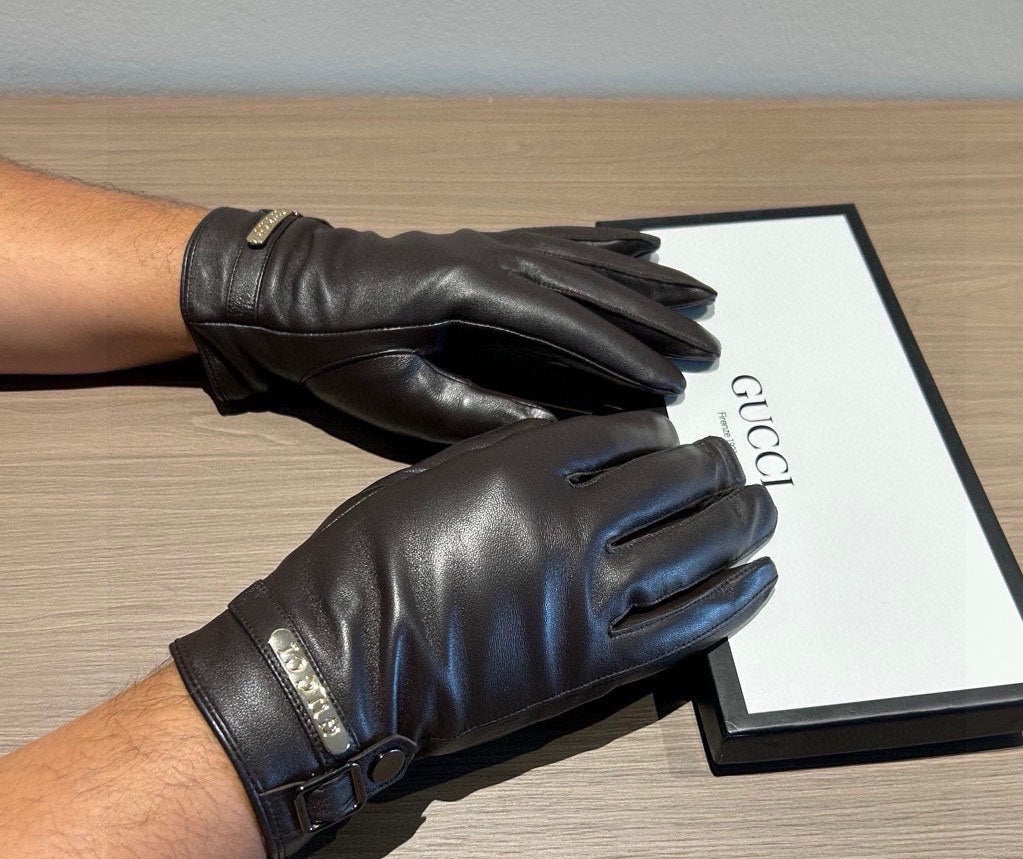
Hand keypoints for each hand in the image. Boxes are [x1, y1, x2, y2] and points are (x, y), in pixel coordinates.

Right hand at [171, 412, 776, 858]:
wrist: (342, 665)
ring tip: (760, 507)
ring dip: (736, 523)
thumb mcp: (432, 478)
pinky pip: (683, 626)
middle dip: (708, 468)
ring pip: (691, 549)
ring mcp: (588, 600)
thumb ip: (511, 459)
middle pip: (670, 484)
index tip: (670, 435)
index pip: (622, 436)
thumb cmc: (365, 565)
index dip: (656, 432)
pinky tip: (758, 576)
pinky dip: (729, 601)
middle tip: (728, 462)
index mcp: (524, 471)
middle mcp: (569, 527)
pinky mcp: (593, 665)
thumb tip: (575, 454)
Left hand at [180, 208, 719, 444]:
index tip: (672, 384)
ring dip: (647, 279)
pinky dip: (608, 244)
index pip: (571, 326)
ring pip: (588, 259)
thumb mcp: (400, 397)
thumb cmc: (335, 352)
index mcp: (472, 293)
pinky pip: (560, 241)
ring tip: (699, 293)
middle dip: (656, 319)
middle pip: (594, 287)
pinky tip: (642, 242)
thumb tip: (555, 425)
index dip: (626, 358)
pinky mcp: (484, 247)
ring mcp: (491, 246)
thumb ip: (481, 412)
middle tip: (708, 346)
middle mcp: (492, 258)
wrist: (286, 296)